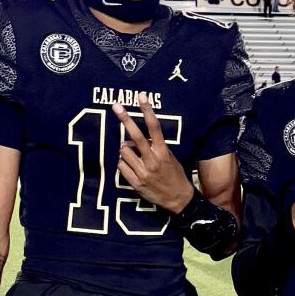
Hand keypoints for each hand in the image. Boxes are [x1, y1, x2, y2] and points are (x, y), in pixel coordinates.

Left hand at [113, 97, 191, 215]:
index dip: (147, 110)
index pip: (154, 127)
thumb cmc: (174, 175)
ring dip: (124, 149)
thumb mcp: (170, 158)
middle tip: (116, 106)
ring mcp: (142, 172)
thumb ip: (155, 147)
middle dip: (125, 119)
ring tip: (130, 154)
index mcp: (163, 152)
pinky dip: (122, 163)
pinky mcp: (135, 183)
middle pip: (135, 136)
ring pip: (123, 151)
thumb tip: (137, 139)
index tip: (141, 96)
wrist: (178, 199)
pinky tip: (129, 165)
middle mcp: (152, 160)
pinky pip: (121, 166)